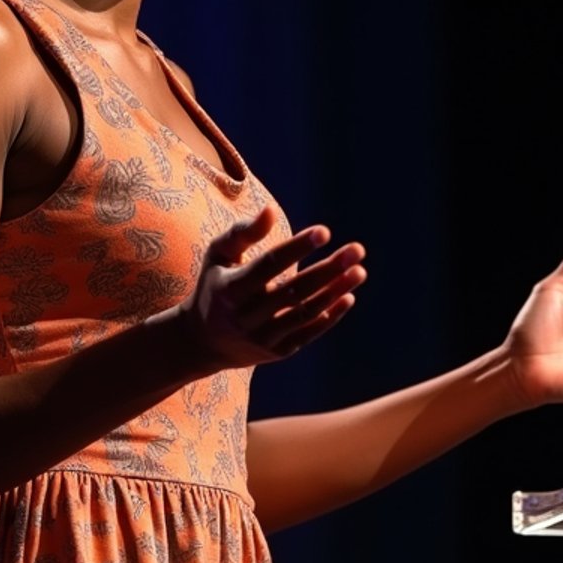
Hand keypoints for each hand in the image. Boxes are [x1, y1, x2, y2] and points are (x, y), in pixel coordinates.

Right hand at [180, 206, 366, 370]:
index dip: (297, 248)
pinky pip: (308, 333)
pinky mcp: (276, 352)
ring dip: (335, 292)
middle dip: (328, 269)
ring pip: (305, 313)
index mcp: (230, 288)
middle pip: (294, 290)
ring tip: (360, 271)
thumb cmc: (215, 285)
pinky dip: (330, 316)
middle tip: (357, 250)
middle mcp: (245, 316)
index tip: (325, 232)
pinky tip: (348, 295)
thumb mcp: (218, 256)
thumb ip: (242, 232)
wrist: (202, 342)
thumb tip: (270, 209)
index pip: (268, 265)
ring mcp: (262, 338)